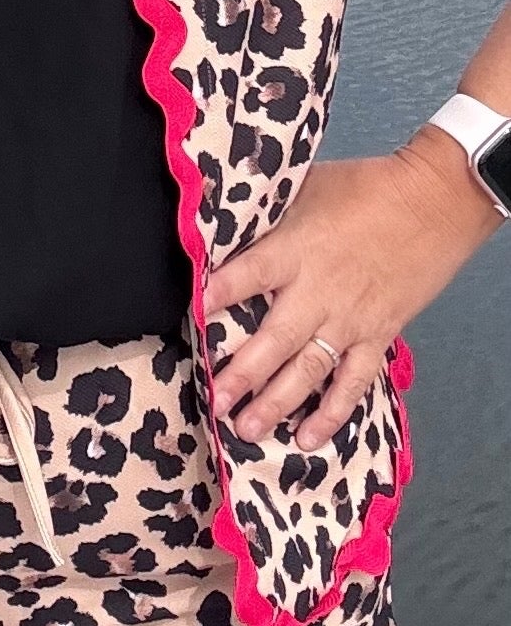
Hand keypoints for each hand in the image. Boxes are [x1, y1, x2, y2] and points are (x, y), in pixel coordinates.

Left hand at [202, 131, 502, 450]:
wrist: (433, 202)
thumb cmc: (367, 187)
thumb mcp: (308, 187)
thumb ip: (270, 216)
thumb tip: (228, 223)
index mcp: (296, 250)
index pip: (247, 276)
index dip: (218, 295)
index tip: (191, 316)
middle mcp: (319, 291)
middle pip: (273, 340)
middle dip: (241, 373)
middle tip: (215, 399)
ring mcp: (350, 319)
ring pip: (308, 370)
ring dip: (276, 402)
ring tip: (247, 428)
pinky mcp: (378, 335)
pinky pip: (352, 381)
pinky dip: (332, 411)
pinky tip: (309, 438)